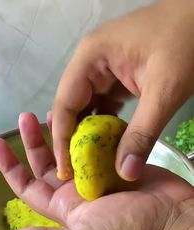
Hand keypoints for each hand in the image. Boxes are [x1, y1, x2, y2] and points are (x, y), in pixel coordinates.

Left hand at [0, 113, 192, 229]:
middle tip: (26, 116)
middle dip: (34, 141)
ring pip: (72, 150)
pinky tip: (83, 113)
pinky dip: (88, 129)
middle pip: (48, 163)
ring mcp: (98, 176)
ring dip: (60, 132)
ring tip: (52, 110)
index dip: (10, 167)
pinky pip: (98, 144)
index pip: (27, 186)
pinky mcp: (118, 163)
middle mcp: (77, 192)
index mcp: (63, 209)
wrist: (171, 222)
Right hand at [51, 0, 193, 180]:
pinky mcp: (118, 77)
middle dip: (74, 140)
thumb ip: (143, 133)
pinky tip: (108, 147)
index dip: (61, 139)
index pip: (64, 104)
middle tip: (77, 172)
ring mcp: (104, 69)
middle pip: (72, 107)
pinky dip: (106, 127)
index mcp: (91, 58)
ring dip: (90, 136)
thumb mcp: (164, 91)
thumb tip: (125, 173)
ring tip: (90, 165)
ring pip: (88, 109)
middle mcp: (90, 63)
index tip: (66, 170)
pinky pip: (104, 106)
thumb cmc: (185, 43)